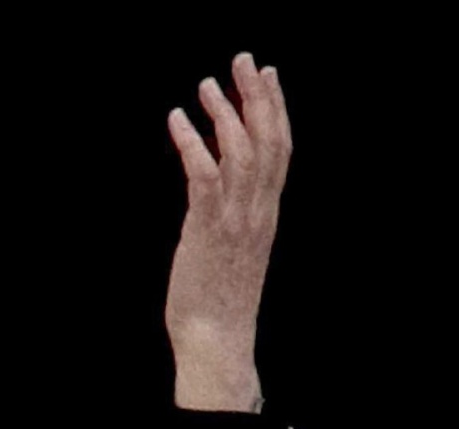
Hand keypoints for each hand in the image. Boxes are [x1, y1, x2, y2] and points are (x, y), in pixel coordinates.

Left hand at [164, 53, 291, 412]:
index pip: (281, 149)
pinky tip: (177, 120)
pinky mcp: (208, 230)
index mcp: (268, 213)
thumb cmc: (218, 301)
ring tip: (206, 83)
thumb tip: (222, 188)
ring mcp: (236, 219)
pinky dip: (192, 143)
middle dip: (257, 96)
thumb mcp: (235, 250)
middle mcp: (259, 211)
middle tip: (244, 59)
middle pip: (269, 140)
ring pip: (241, 151)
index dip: (276, 109)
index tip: (268, 75)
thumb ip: (236, 216)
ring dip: (224, 112)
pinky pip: (204, 176)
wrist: (216, 339)